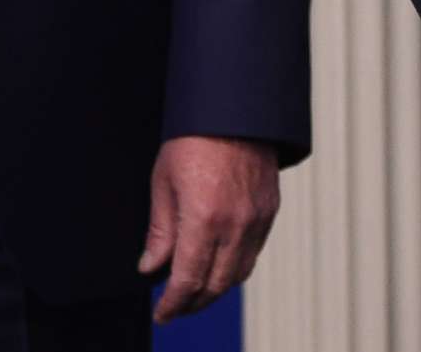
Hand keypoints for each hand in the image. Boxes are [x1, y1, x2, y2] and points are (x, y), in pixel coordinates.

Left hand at [140, 135, 280, 322]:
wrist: (235, 108)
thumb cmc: (195, 138)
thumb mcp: (163, 183)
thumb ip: (160, 232)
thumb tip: (151, 267)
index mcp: (204, 218)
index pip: (188, 279)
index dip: (173, 304)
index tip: (162, 313)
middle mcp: (235, 224)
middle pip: (216, 285)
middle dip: (194, 303)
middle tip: (175, 306)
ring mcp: (257, 218)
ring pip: (239, 273)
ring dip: (216, 288)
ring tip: (195, 288)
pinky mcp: (270, 209)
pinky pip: (254, 251)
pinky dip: (235, 266)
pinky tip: (218, 261)